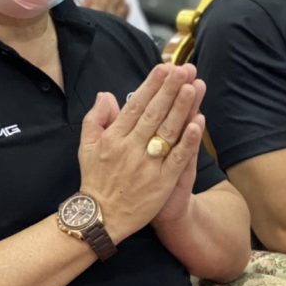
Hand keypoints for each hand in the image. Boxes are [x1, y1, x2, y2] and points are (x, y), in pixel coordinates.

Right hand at [77, 64, 204, 241]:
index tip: (165, 67)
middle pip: (154, 113)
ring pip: (167, 132)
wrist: (101, 218)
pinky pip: (177, 158)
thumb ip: (95, 119)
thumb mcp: (87, 147)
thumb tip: (106, 94)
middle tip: (184, 70)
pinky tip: (199, 123)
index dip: (151, 85)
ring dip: (182, 108)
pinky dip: (188, 141)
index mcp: (113, 137)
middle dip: (170, 89)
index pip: (136, 105)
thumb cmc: (95, 180)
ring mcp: (147, 165)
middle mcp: (130, 148)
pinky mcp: (162, 182)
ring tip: (194, 87)